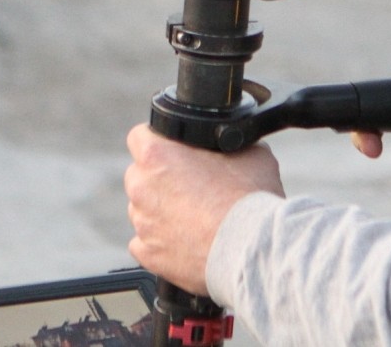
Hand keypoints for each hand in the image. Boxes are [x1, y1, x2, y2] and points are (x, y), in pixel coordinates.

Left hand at [124, 124, 283, 295]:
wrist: (251, 249)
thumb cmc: (248, 199)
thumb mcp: (250, 152)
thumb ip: (228, 145)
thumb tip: (231, 146)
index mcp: (156, 155)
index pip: (139, 136)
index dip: (158, 141)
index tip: (172, 150)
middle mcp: (141, 188)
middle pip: (140, 175)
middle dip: (159, 179)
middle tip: (190, 187)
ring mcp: (142, 224)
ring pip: (143, 210)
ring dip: (161, 211)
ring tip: (194, 219)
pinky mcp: (148, 255)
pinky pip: (146, 244)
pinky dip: (161, 243)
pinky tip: (186, 242)